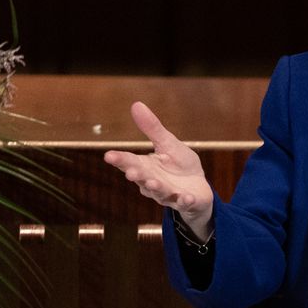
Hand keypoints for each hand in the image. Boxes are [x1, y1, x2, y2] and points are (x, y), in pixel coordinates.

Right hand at [103, 101, 215, 239]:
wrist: (199, 187)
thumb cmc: (180, 164)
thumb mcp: (167, 143)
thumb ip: (152, 128)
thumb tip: (136, 104)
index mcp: (146, 167)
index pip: (130, 162)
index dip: (120, 160)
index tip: (108, 155)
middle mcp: (153, 183)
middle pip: (143, 179)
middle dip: (137, 176)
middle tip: (131, 172)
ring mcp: (169, 194)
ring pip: (160, 193)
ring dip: (157, 189)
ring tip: (154, 183)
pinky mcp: (186, 202)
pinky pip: (185, 202)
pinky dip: (185, 200)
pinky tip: (187, 197)